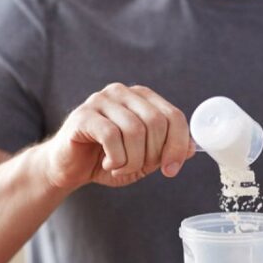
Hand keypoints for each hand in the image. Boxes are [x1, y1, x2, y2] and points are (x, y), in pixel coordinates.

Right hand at [41, 83, 194, 188]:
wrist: (69, 168)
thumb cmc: (108, 160)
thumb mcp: (145, 159)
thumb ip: (167, 151)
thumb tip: (193, 149)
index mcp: (142, 98)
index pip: (174, 116)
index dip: (178, 145)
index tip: (171, 169)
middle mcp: (123, 92)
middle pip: (157, 122)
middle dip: (153, 154)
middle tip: (139, 168)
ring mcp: (101, 100)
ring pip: (135, 130)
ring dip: (133, 160)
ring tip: (121, 167)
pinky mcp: (83, 115)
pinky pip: (112, 136)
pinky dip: (116, 158)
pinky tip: (108, 164)